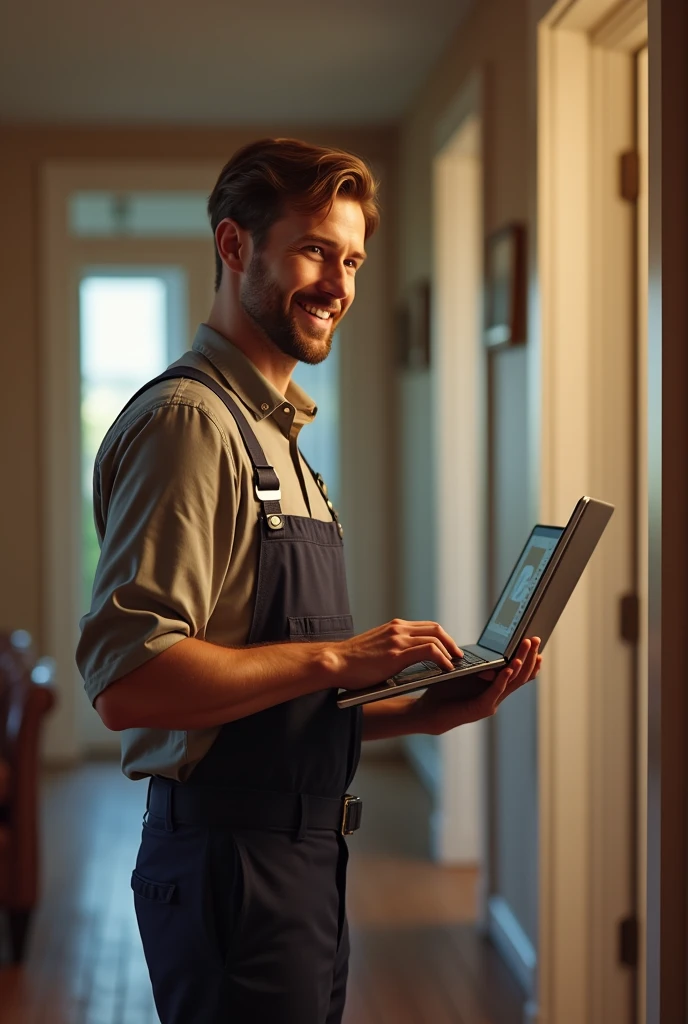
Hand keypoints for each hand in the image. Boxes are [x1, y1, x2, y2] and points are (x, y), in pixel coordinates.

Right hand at [332, 618, 462, 690]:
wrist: (335, 662)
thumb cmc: (352, 661)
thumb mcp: (376, 648)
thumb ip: (391, 647)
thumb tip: (404, 658)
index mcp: (393, 627)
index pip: (426, 626)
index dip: (442, 637)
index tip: (450, 648)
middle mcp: (398, 629)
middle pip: (435, 629)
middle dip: (451, 642)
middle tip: (458, 655)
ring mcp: (398, 639)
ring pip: (436, 638)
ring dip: (450, 651)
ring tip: (456, 664)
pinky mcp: (397, 653)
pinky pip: (430, 651)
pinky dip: (443, 658)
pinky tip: (447, 668)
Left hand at [409, 638, 542, 734]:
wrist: (427, 711)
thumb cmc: (444, 689)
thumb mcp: (465, 670)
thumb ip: (479, 661)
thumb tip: (492, 645)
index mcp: (494, 687)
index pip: (518, 673)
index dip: (529, 658)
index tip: (536, 642)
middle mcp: (496, 695)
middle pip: (520, 675)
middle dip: (529, 656)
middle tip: (537, 639)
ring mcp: (491, 703)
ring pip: (512, 682)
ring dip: (520, 664)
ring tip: (527, 649)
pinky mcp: (481, 708)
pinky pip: (496, 691)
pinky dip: (503, 679)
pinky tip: (509, 668)